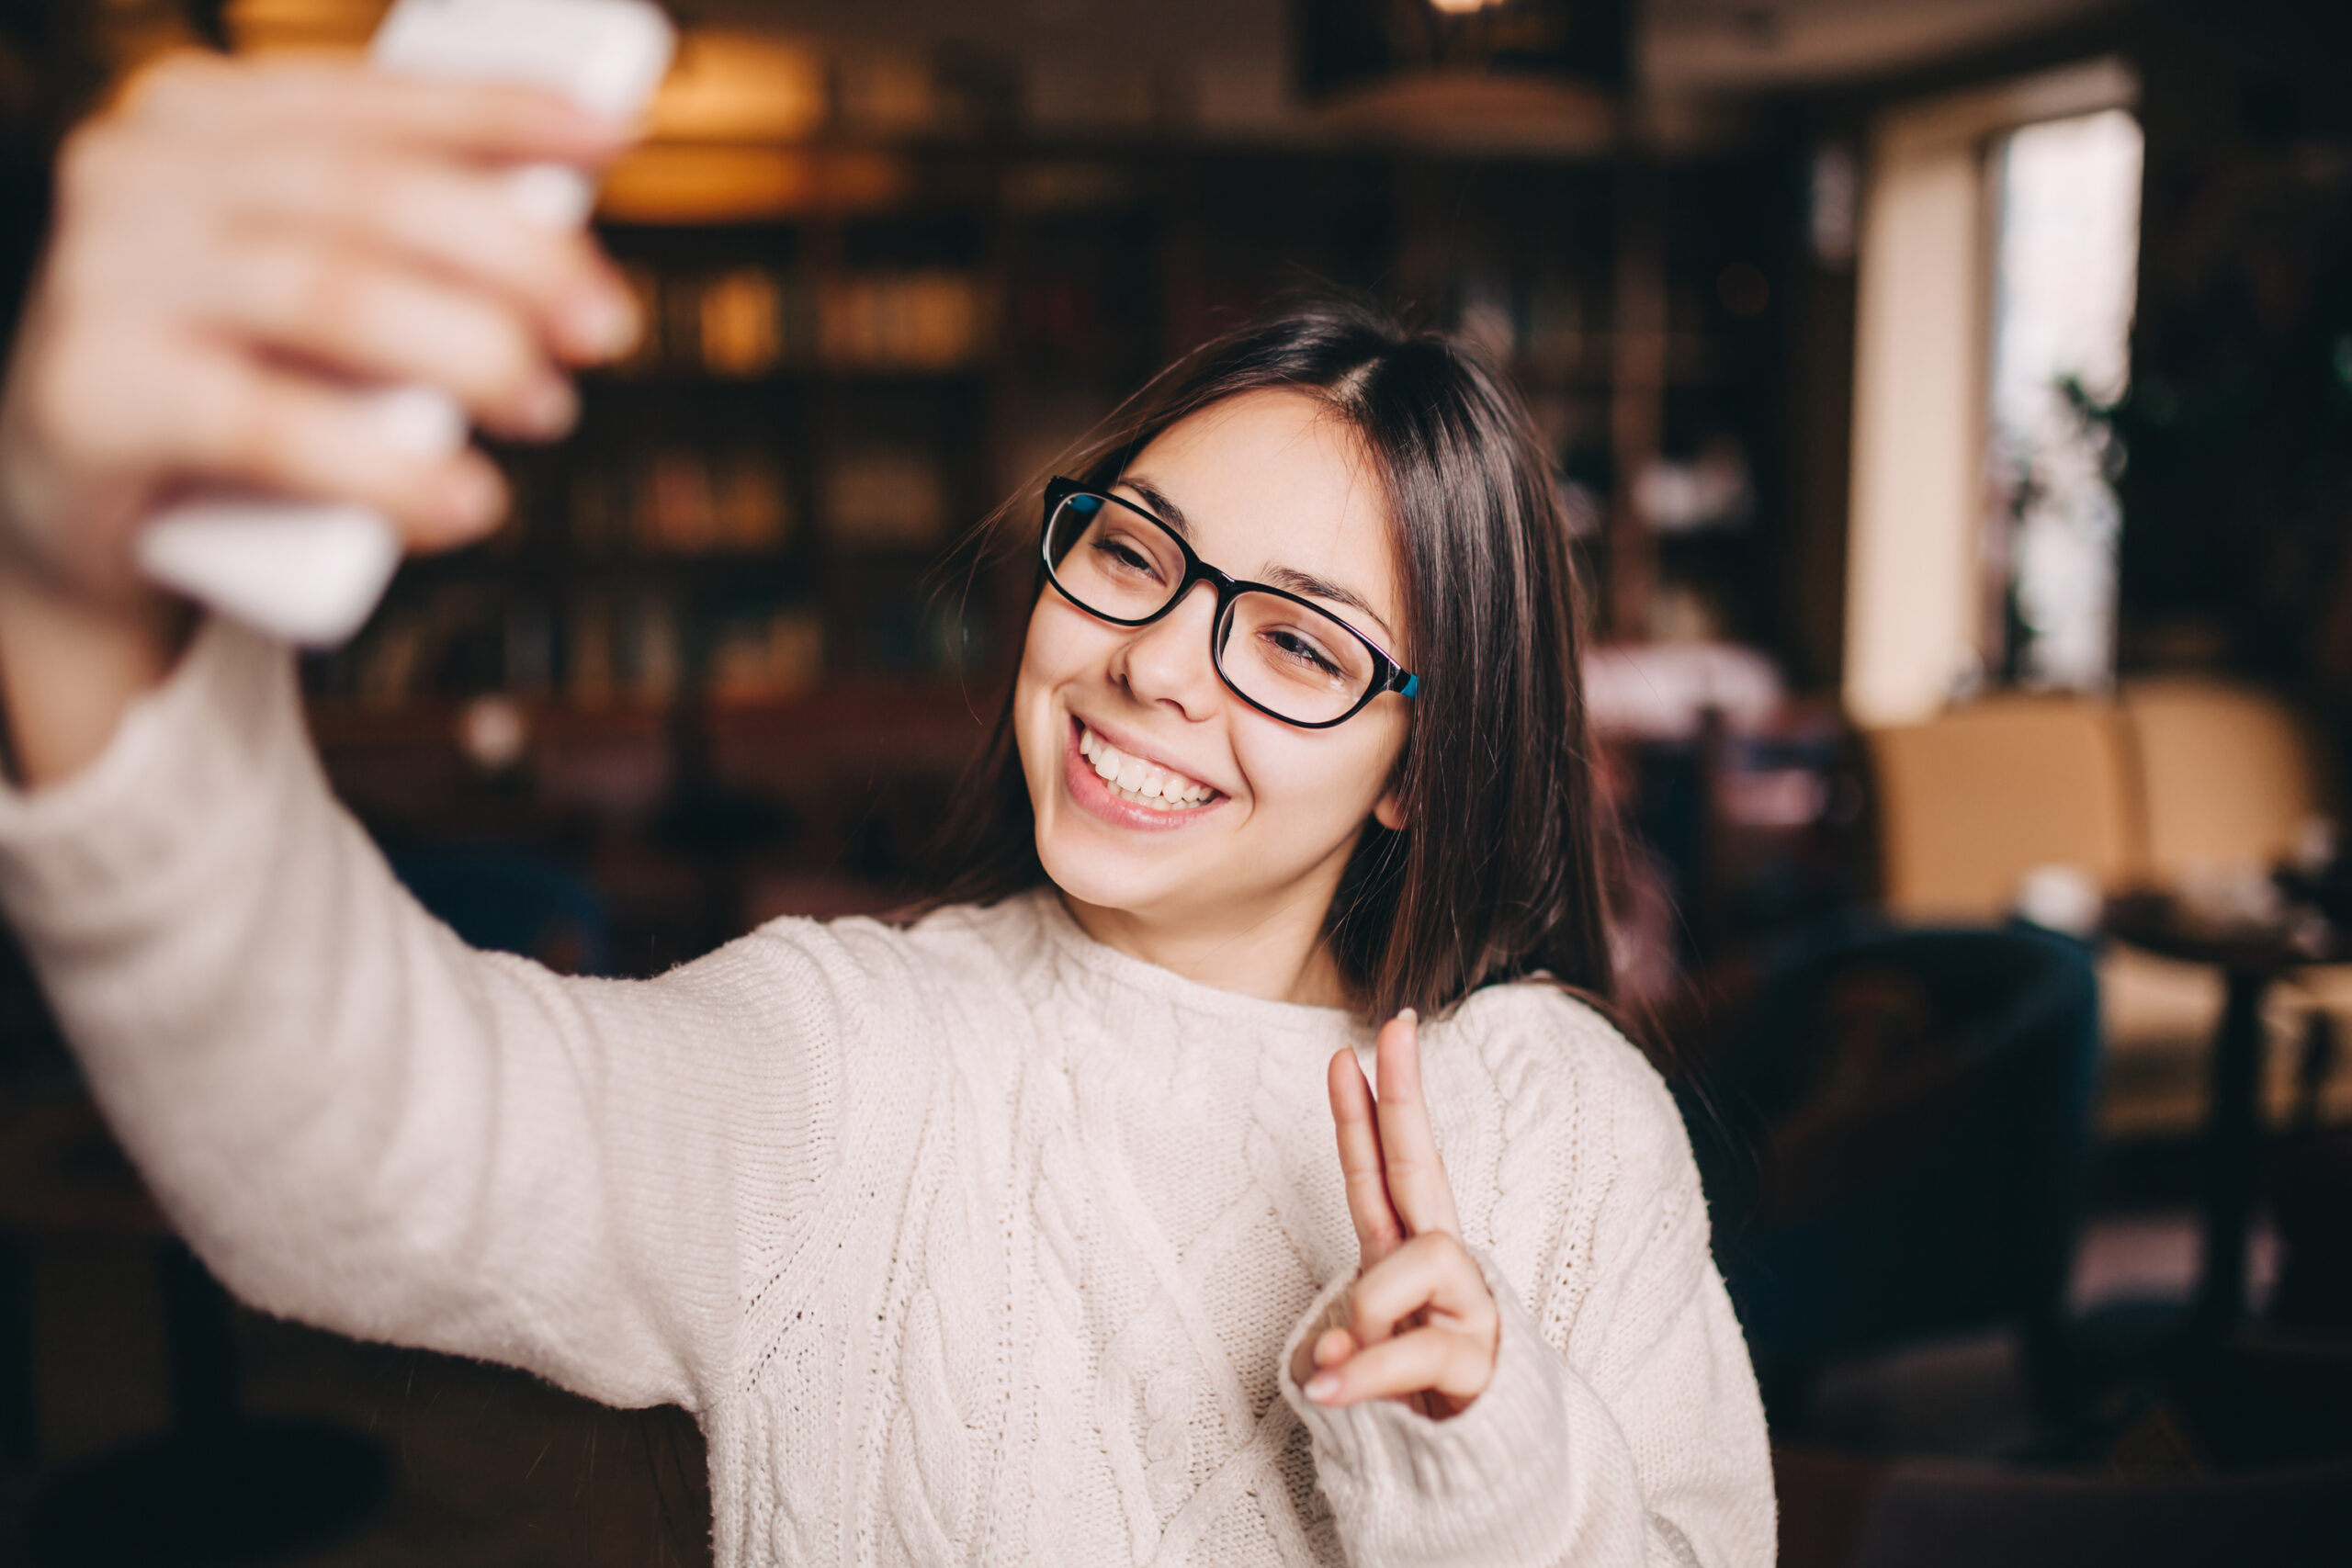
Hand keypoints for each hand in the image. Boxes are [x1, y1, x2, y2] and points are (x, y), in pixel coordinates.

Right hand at [0, 52, 635, 606]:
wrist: (88, 520)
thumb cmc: (231, 383)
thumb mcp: (315, 293)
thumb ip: (405, 247)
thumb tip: (562, 245)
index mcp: (196, 118)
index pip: (371, 100)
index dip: (500, 112)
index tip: (609, 135)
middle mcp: (136, 174)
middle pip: (371, 197)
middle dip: (516, 257)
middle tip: (606, 326)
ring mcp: (102, 278)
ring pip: (332, 296)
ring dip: (470, 354)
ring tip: (547, 409)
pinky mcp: (94, 398)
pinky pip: (269, 426)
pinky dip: (387, 468)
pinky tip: (463, 499)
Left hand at [1291, 1010, 1499, 1419]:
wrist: (1488, 1463)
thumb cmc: (1424, 1394)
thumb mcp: (1367, 1360)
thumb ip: (1345, 1347)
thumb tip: (1331, 1357)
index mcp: (1407, 1257)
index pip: (1383, 1174)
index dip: (1364, 1115)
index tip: (1347, 1052)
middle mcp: (1442, 1268)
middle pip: (1422, 1167)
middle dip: (1405, 1096)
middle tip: (1397, 1029)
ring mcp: (1467, 1308)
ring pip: (1420, 1264)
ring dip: (1370, 1308)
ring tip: (1346, 1362)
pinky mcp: (1479, 1361)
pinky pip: (1413, 1352)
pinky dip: (1365, 1374)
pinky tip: (1332, 1390)